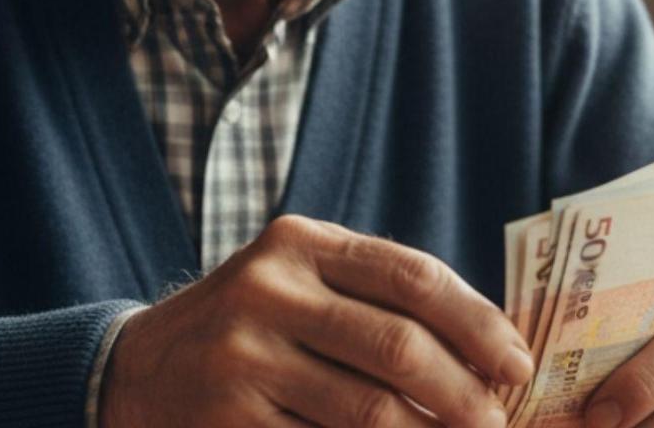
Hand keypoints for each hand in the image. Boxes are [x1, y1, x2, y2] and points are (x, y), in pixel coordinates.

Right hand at [99, 214, 534, 426]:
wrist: (136, 371)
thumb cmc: (251, 328)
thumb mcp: (301, 283)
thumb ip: (377, 299)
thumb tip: (490, 351)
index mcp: (299, 243)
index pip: (412, 276)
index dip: (478, 322)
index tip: (518, 363)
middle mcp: (268, 289)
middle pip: (398, 345)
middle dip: (465, 393)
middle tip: (497, 423)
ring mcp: (243, 357)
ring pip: (369, 409)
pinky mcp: (229, 419)